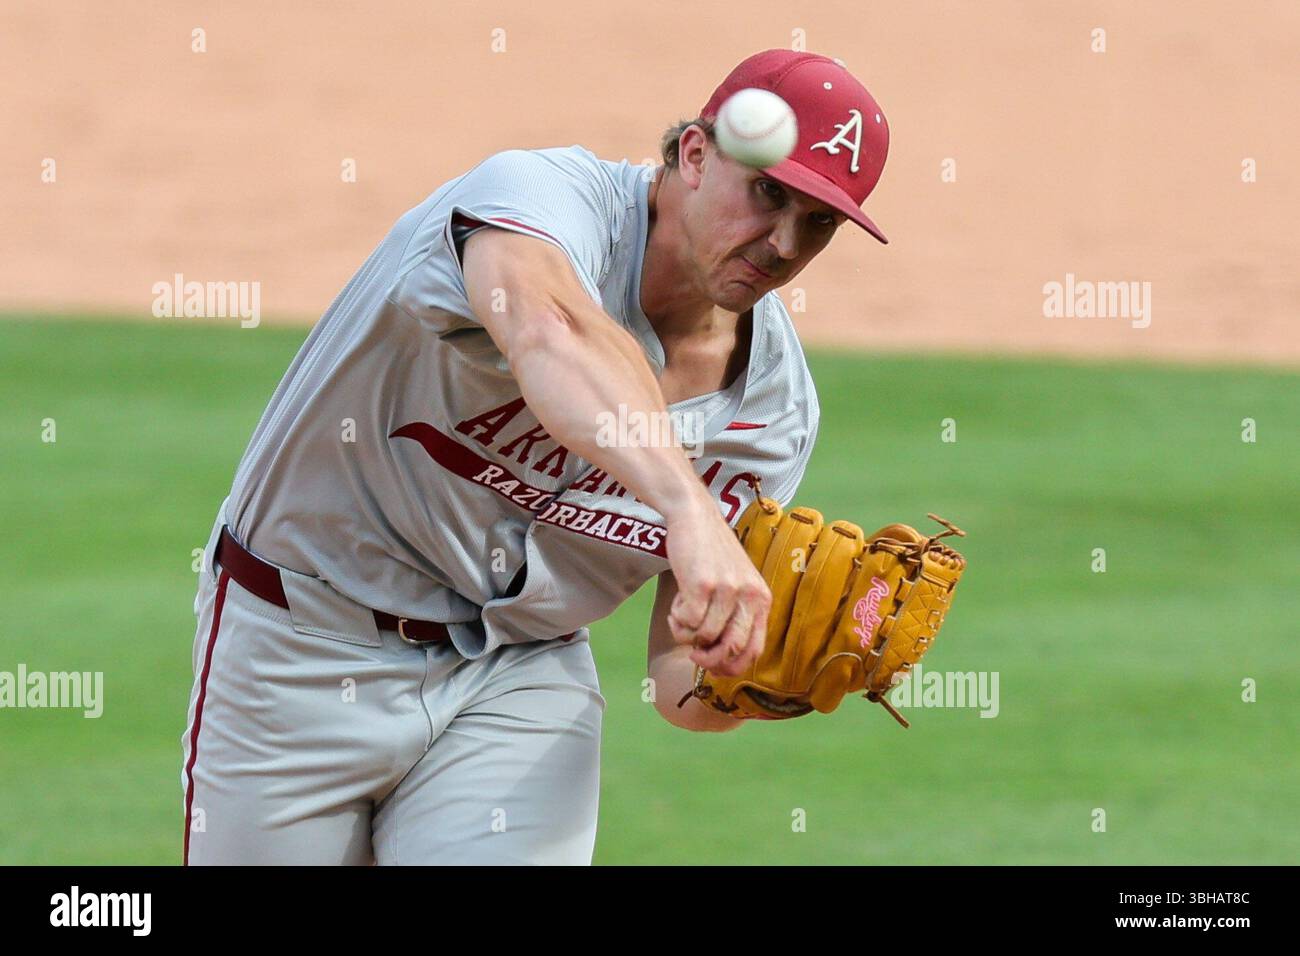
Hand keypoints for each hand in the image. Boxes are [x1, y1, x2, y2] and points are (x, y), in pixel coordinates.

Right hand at [663, 495, 770, 677]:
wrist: (695, 517)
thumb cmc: (712, 553)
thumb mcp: (737, 583)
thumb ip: (736, 615)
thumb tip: (722, 658)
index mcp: (761, 599)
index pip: (754, 649)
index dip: (733, 667)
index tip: (715, 669)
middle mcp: (749, 596)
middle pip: (731, 649)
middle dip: (708, 659)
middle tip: (693, 652)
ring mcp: (726, 591)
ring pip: (704, 636)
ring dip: (686, 633)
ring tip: (681, 614)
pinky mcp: (702, 585)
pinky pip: (688, 622)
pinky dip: (677, 620)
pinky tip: (675, 606)